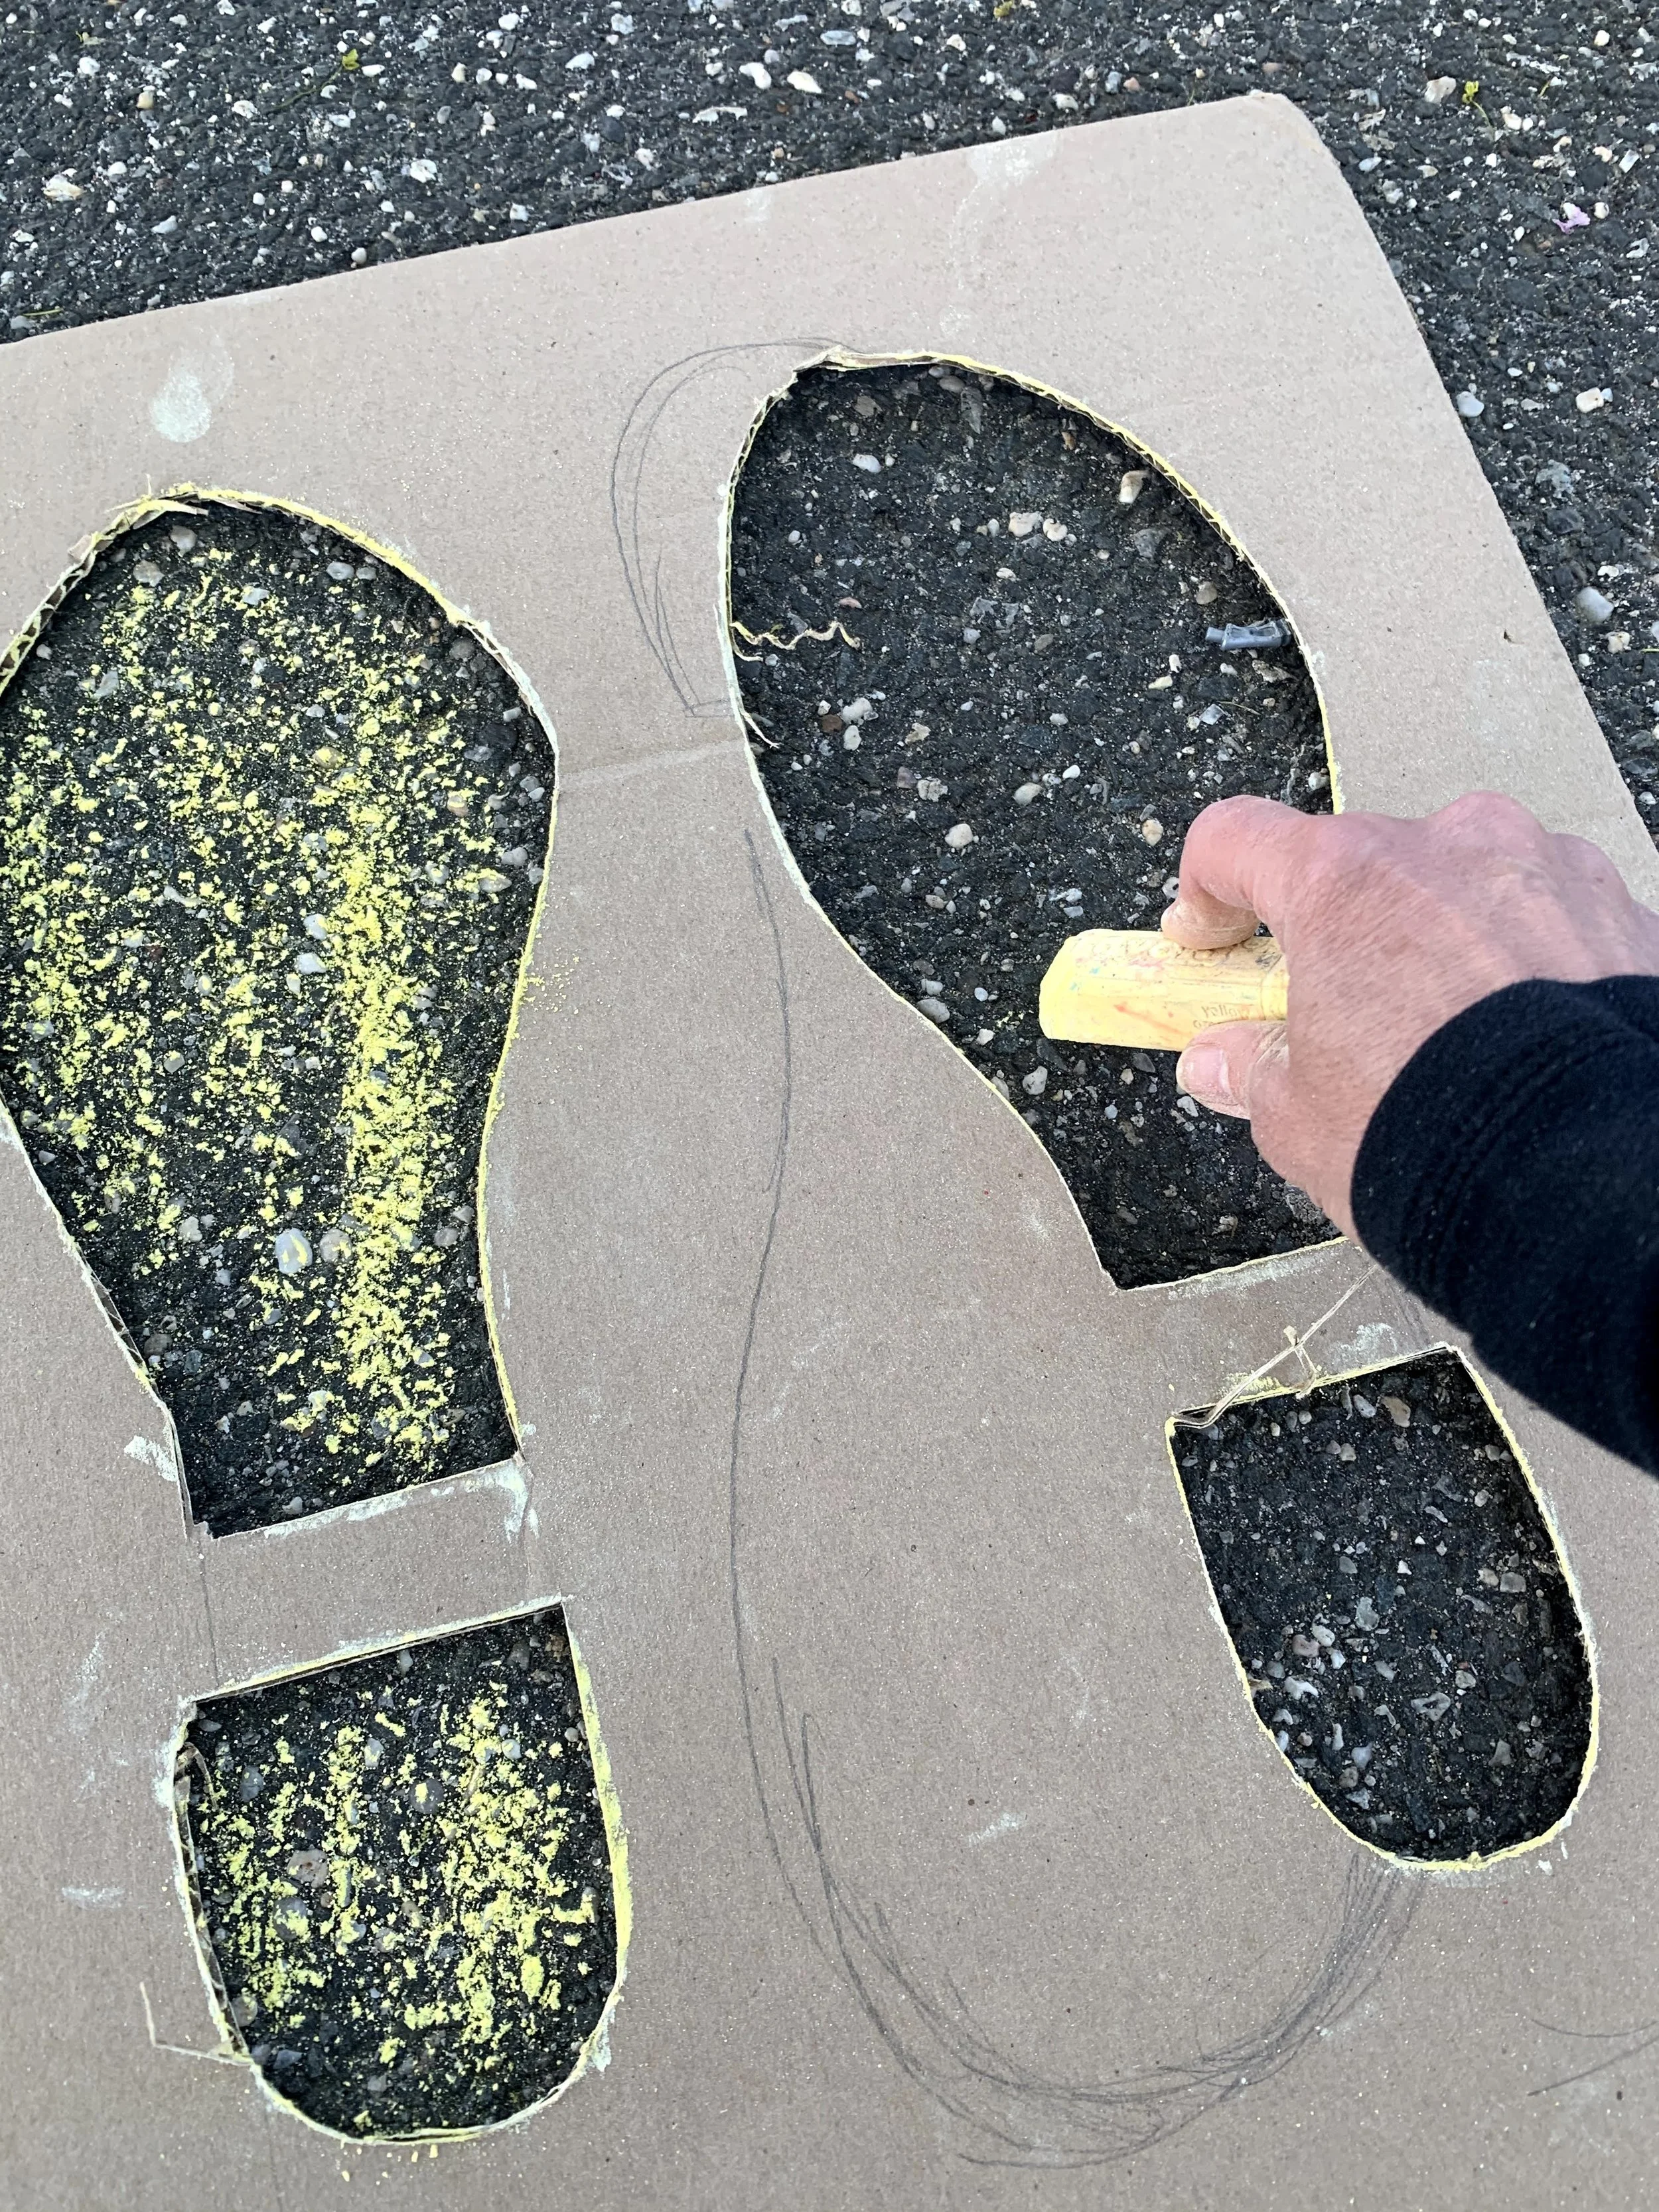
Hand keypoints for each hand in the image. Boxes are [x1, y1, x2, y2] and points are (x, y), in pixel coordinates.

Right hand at [1162, 791, 1658, 1236]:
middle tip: (1342, 1015)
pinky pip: (1553, 919)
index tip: (1210, 942)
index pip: (1238, 838)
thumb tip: (1220, 1060)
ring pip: (1468, 885)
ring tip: (1452, 1037)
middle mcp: (1448, 846)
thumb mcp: (1298, 1117)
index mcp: (1344, 880)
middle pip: (1365, 866)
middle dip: (1346, 931)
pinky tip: (1527, 1043)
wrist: (1582, 1179)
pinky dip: (1530, 962)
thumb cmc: (1430, 1133)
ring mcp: (1546, 869)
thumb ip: (1251, 1070)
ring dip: (1446, 939)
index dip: (1208, 891)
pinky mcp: (1623, 912)